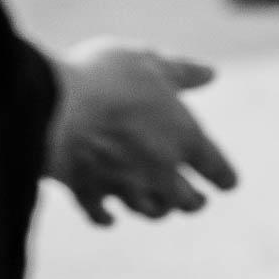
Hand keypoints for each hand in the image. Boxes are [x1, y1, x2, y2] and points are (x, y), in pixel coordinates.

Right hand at [45, 37, 237, 224]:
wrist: (52, 107)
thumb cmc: (104, 77)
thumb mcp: (148, 61)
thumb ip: (181, 72)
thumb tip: (211, 73)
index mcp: (185, 139)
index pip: (219, 170)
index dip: (225, 178)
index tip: (226, 183)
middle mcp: (162, 172)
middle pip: (189, 202)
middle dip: (193, 201)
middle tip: (194, 199)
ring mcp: (125, 187)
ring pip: (152, 212)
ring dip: (157, 209)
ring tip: (156, 205)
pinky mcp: (89, 194)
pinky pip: (102, 215)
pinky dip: (107, 216)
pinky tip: (109, 214)